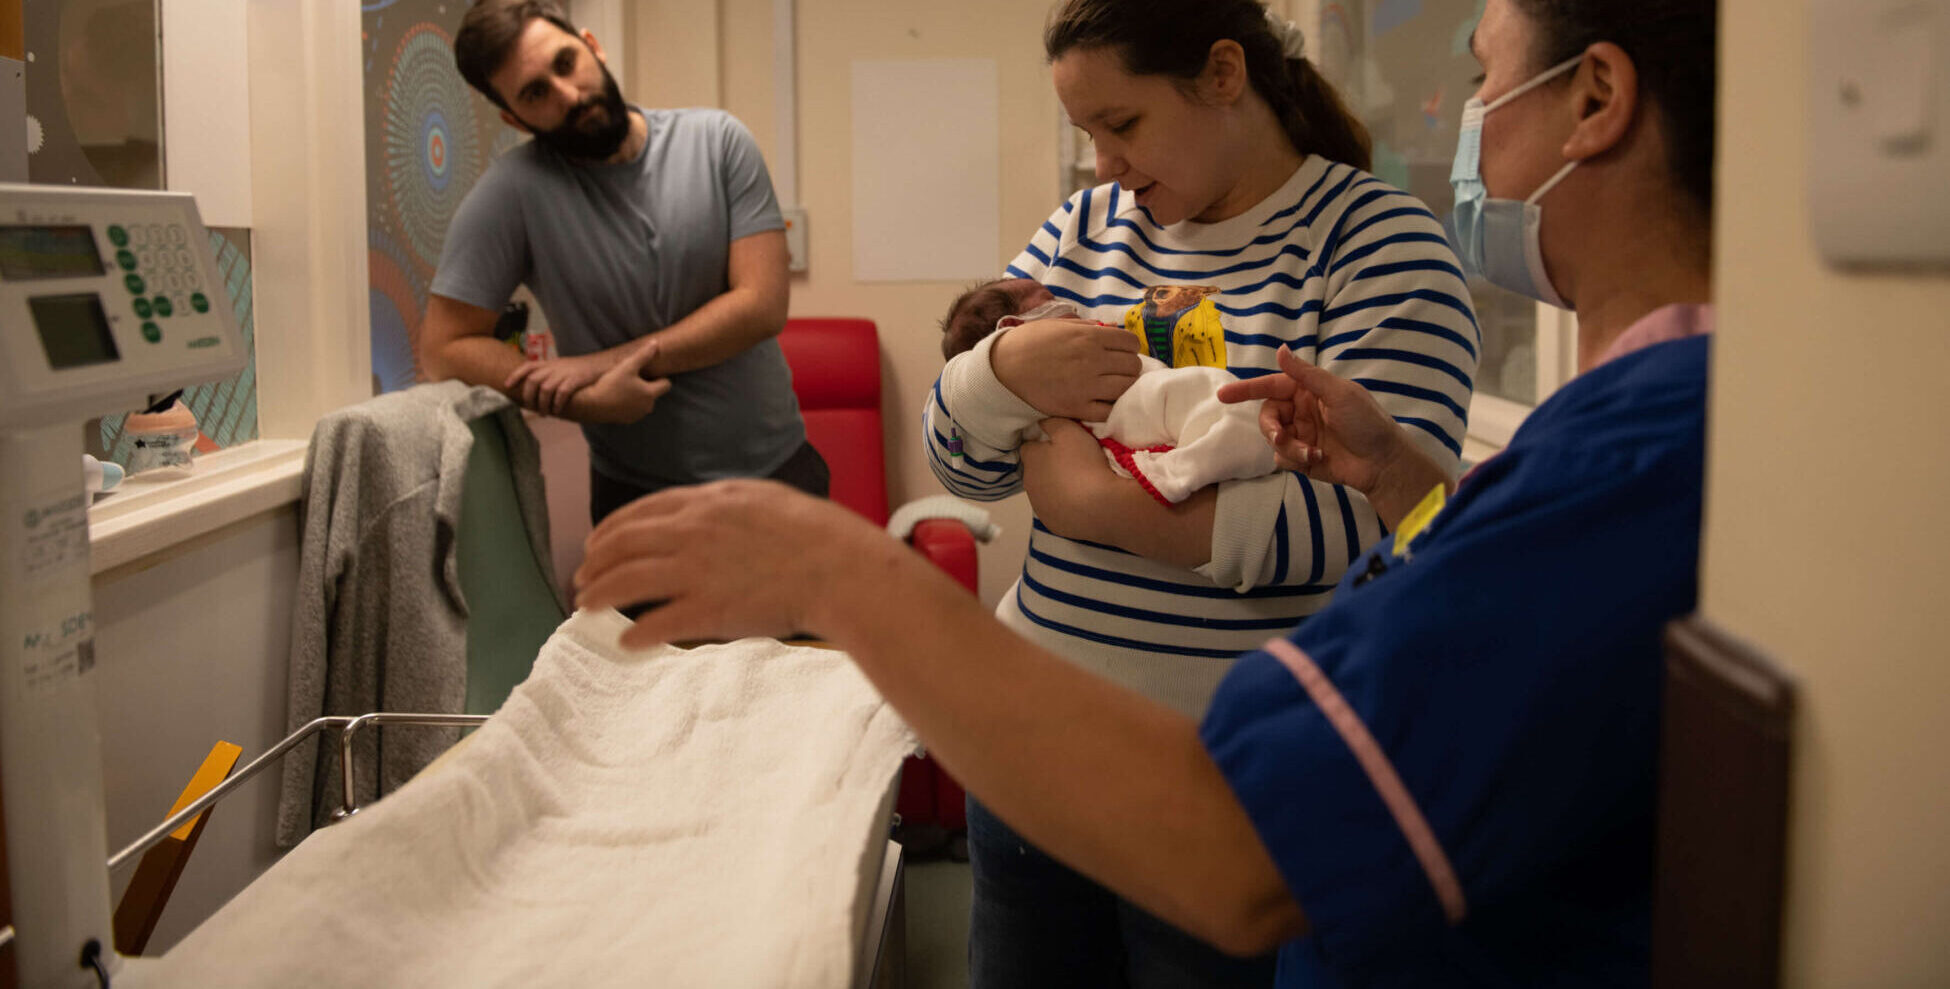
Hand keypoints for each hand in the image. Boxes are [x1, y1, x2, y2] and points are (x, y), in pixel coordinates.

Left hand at [505, 351, 611, 416]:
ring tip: (544, 413)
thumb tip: (532, 391)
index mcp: (549, 363)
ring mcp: (565, 373)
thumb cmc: (579, 370)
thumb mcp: (560, 367)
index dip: (515, 375)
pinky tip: (558, 411)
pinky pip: (562, 393)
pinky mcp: (576, 380)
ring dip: (542, 404)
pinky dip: (557, 404)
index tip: (507, 386)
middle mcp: (554, 367)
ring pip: (545, 389)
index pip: (527, 366)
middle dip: (529, 397)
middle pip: (533, 381)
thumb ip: (547, 375)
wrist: (602, 364)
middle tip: (531, 409)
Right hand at [569, 336, 673, 424]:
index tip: (647, 373)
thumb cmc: (610, 384)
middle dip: (647, 387)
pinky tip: (617, 397)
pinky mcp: (627, 420)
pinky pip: (633, 410)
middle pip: (654, 394)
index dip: (659, 377)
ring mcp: (637, 415)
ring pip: (643, 402)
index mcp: (650, 394)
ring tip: (623, 388)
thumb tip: (656, 343)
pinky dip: (629, 404)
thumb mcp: (627, 366)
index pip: (666, 384)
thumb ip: (643, 355)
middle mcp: (647, 407)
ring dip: (638, 396)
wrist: (592, 405)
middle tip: (632, 378)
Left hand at [575, 479, 898, 648]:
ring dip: (599, 595)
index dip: (608, 531)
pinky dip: (635, 634)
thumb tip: (701, 515)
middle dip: (593, 564)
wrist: (838, 568)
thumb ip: (723, 505)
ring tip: (585, 607)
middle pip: (621, 546)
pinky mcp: (708, 611)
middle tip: (581, 580)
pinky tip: (626, 642)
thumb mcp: (762, 498)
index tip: (594, 545)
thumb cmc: (814, 533)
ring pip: (626, 582)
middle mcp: (691, 533)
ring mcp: (696, 572)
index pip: (638, 513)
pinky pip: (656, 624)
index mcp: (705, 502)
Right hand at [990, 319, 1142, 419]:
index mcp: (1090, 337)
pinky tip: (1101, 402)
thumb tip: (1111, 328)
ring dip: (1123, 388)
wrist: (1003, 368)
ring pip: (1126, 389)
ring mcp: (1087, 387)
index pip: (1130, 343)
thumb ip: (1087, 326)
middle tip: (1116, 371)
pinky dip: (1109, 408)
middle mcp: (1094, 361)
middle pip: (1132, 367)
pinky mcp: (1077, 408)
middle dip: (1128, 368)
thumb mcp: (1058, 325)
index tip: (1121, 352)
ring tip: (1111, 387)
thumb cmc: (1029, 342)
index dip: (1129, 348)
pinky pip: (1108, 411)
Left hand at [1020, 417, 1116, 542]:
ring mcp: (1040, 507)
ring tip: (1079, 485)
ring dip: (1055, 488)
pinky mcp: (1053, 525)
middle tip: (1072, 464)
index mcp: (1030, 460)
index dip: (1044, 444)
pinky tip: (1081, 503)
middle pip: (1035, 471)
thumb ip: (1052, 423)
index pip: (1029, 447)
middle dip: (1048, 467)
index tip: (1060, 444)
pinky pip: (1056, 512)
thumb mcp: (1069, 430)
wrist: (1103, 506)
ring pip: (1044, 492)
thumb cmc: (1085, 463)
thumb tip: (1041, 424)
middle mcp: (1029, 484)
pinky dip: (1064, 507)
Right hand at [1216, 346, 1447, 526]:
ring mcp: (1300, 435)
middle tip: (1280, 436)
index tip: (1223, 396)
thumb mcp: (1338, 393)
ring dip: (1289, 446)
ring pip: (1274, 438)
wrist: (1382, 463)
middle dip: (1271, 427)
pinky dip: (1296, 459)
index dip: (1246, 389)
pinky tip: (1317, 459)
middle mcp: (1301, 411)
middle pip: (1268, 414)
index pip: (1271, 385)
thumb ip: (1306, 374)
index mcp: (1308, 391)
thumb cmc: (1366, 422)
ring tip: (1311, 452)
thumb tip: (1280, 349)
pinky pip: (1282, 457)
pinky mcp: (1301, 458)